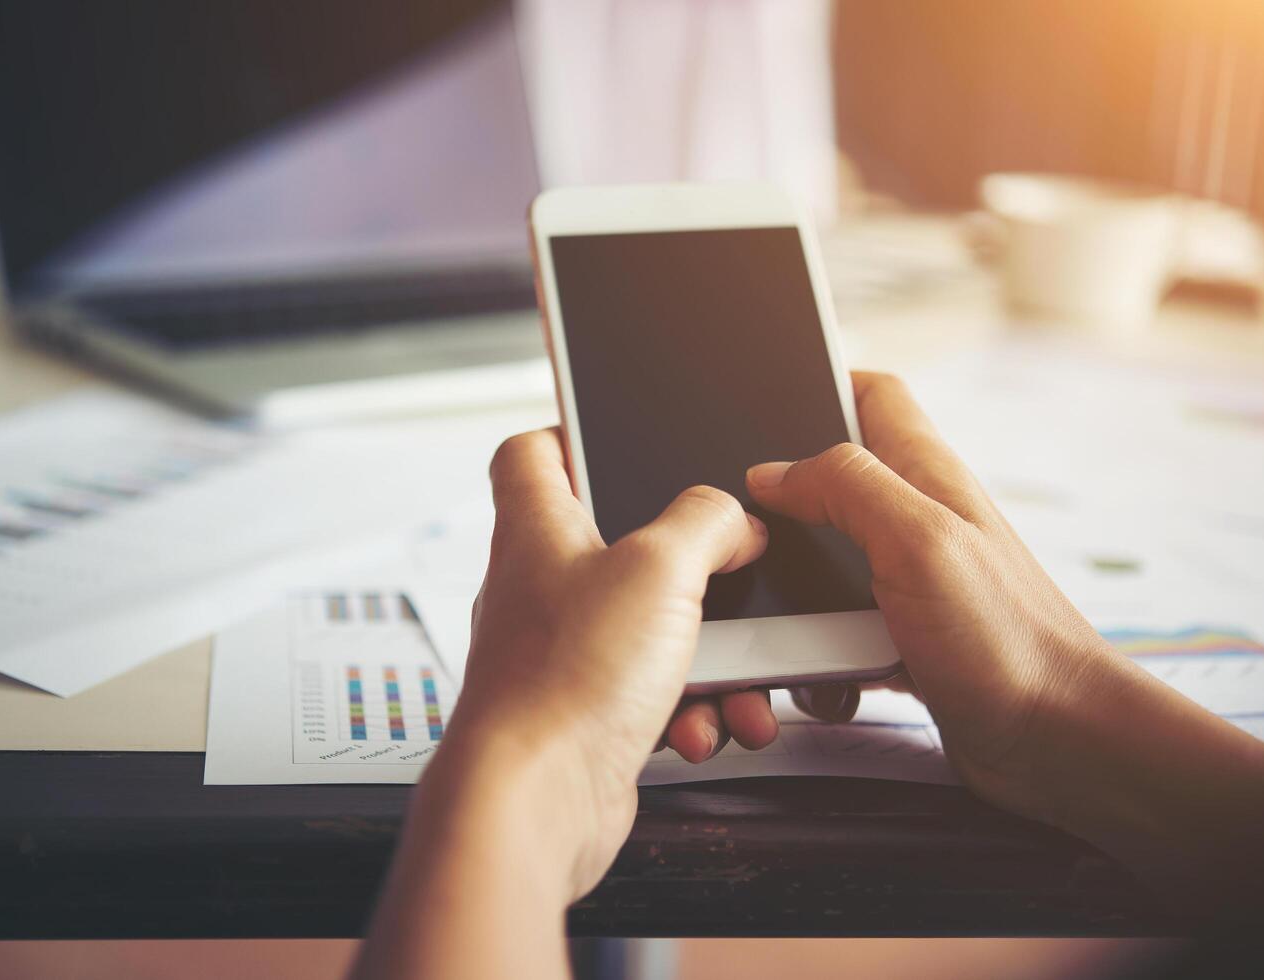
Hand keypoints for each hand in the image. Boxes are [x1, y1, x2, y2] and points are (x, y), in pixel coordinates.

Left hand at [431, 429, 767, 899]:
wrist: (535, 802)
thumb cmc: (562, 684)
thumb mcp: (659, 569)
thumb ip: (705, 522)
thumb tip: (732, 517)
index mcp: (539, 528)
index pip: (531, 453)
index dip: (573, 434)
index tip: (623, 439)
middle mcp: (542, 587)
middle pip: (621, 546)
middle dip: (690, 571)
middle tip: (725, 574)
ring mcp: (563, 653)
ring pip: (652, 631)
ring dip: (709, 657)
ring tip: (733, 679)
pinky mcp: (587, 713)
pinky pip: (657, 695)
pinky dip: (693, 708)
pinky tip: (708, 725)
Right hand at [694, 372, 1132, 818]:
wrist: (1059, 746)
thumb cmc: (1009, 642)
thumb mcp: (918, 539)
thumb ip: (847, 487)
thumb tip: (774, 471)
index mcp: (927, 476)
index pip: (872, 396)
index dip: (821, 384)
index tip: (766, 401)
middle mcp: (919, 521)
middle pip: (833, 485)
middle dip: (784, 508)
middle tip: (749, 533)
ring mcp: (911, 582)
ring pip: (825, 566)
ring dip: (796, 598)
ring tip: (788, 622)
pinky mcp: (903, 640)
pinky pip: (834, 634)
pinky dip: (817, 656)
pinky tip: (824, 677)